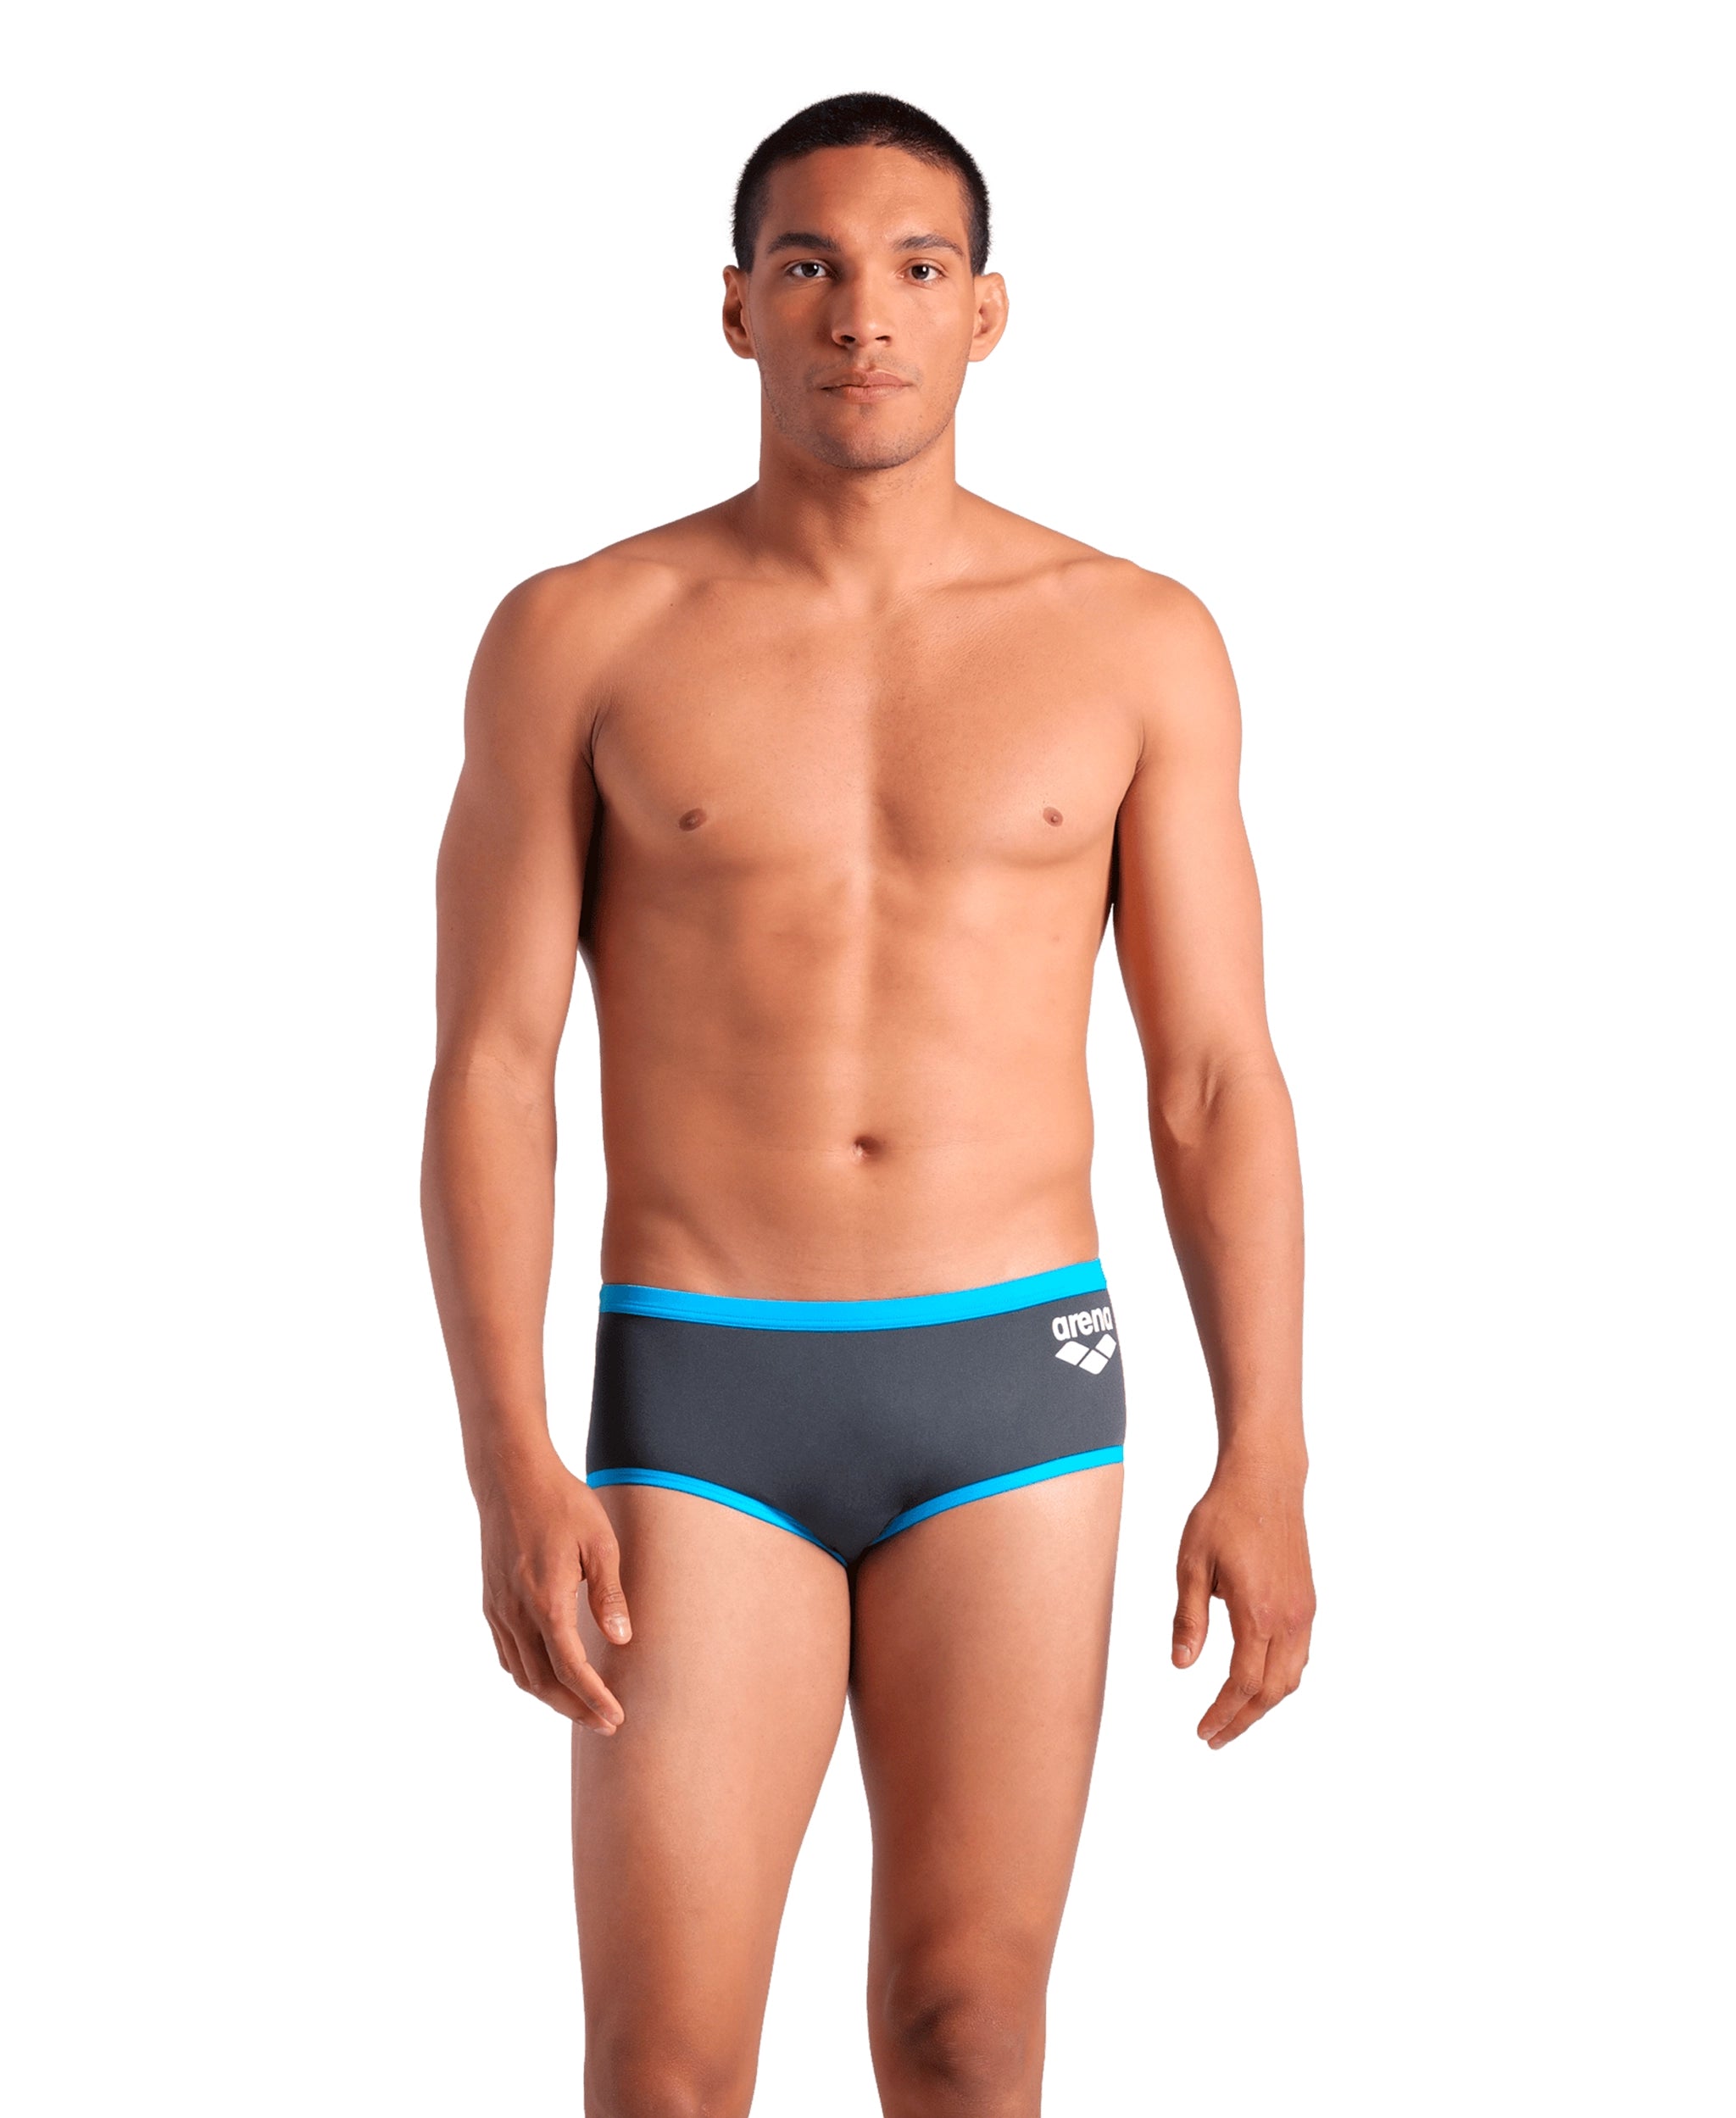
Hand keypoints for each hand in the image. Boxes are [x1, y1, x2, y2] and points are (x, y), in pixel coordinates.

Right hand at [476, 1451, 632, 1730]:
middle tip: (605, 1723)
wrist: (511, 1478)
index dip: (594, 1699)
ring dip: (551, 1697)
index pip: (571, 1669)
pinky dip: (528, 1675)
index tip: (616, 1717)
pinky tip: (547, 1674)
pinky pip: (506, 1654)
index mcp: (546, 1602)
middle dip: (575, 1709)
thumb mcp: (599, 1543)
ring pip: (521, 1673)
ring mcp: (498, 1609)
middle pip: (543, 1682)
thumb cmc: (562, 1504)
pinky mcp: (490, 1601)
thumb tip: (621, 1641)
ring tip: (581, 1706)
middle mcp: (516, 1613)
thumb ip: (609, 1595)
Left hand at [1172, 1454, 1313, 1748]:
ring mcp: (1303, 1611)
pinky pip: (1300, 1655)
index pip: (1243, 1684)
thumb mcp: (1192, 1565)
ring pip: (1292, 1677)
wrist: (1265, 1480)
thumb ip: (1189, 1618)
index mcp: (1258, 1613)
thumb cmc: (1223, 1516)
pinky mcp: (1307, 1600)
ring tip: (1234, 1716)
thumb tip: (1181, 1665)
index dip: (1223, 1714)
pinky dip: (1280, 1679)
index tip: (1203, 1732)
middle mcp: (1289, 1618)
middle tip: (1214, 1737)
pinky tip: (1258, 1680)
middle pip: (1272, 1692)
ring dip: (1265, 1704)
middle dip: (1243, 1720)